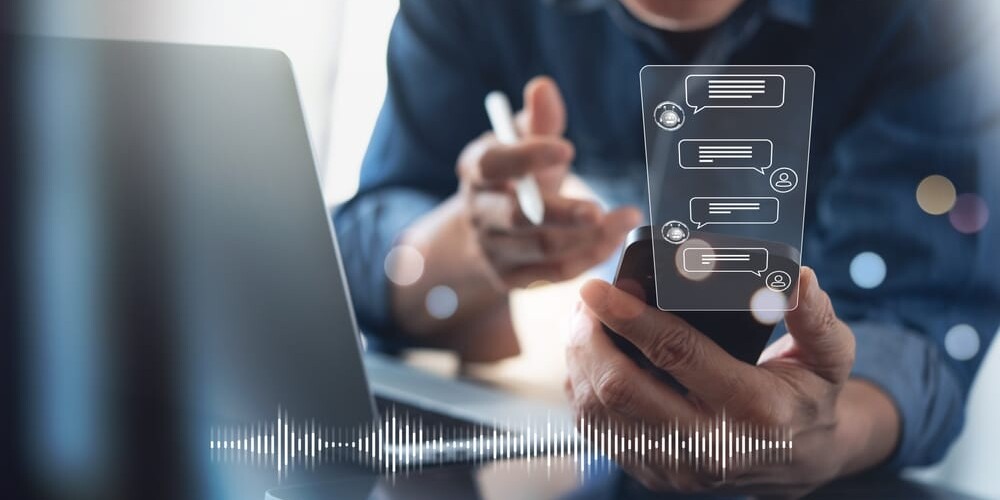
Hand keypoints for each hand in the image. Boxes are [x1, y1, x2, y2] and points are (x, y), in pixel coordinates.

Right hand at [456, 76, 639, 288]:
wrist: (489, 229)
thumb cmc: (516, 176)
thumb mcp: (525, 145)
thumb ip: (539, 120)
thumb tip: (543, 86)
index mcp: (476, 171)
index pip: (493, 164)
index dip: (527, 157)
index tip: (567, 149)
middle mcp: (479, 213)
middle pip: (516, 218)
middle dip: (559, 214)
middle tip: (598, 208)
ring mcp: (493, 250)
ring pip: (542, 249)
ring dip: (588, 237)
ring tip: (626, 217)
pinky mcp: (511, 279)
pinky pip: (554, 272)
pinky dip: (588, 256)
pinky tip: (615, 238)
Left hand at [565, 267, 899, 497]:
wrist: (801, 460)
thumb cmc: (808, 397)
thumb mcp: (829, 356)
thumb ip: (814, 317)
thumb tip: (796, 278)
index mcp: (753, 410)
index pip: (677, 355)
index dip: (631, 318)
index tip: (600, 288)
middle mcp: (710, 446)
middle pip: (621, 388)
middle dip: (591, 337)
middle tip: (585, 299)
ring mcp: (675, 466)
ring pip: (599, 412)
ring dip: (579, 360)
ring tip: (582, 320)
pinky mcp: (651, 472)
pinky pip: (597, 431)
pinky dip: (581, 388)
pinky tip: (586, 355)